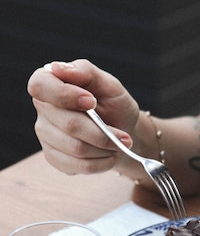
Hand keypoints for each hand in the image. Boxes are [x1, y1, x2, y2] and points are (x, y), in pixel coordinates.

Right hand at [27, 60, 139, 174]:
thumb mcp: (109, 84)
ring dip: (104, 149)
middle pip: (68, 124)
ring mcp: (45, 135)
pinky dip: (101, 164)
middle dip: (102, 133)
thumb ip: (86, 72)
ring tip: (118, 145)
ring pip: (76, 148)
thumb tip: (58, 68)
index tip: (92, 102)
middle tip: (124, 137)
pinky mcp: (54, 157)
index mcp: (50, 83)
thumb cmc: (114, 105)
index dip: (65, 95)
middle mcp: (43, 109)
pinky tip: (109, 156)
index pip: (40, 86)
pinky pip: (78, 166)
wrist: (122, 132)